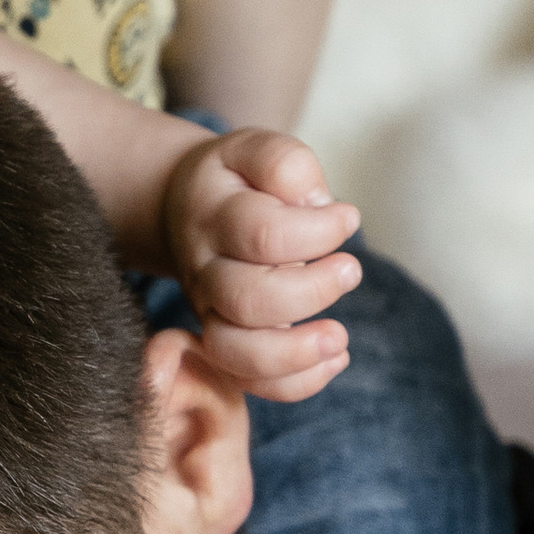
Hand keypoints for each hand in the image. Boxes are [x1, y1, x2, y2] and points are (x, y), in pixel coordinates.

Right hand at [163, 126, 359, 403]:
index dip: (317, 231)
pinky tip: (334, 358)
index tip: (348, 217)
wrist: (183, 209)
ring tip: (340, 338)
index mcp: (214, 217)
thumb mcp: (255, 149)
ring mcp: (209, 312)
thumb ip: (285, 164)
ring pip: (237, 352)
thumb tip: (316, 204)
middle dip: (312, 291)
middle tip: (351, 270)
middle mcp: (205, 270)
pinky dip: (294, 384)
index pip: (262, 234)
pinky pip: (248, 381)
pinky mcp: (224, 342)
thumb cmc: (237, 181)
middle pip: (248, 300)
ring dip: (295, 354)